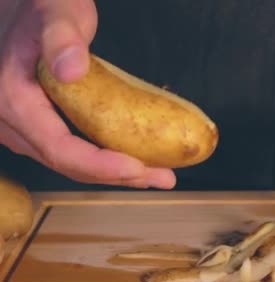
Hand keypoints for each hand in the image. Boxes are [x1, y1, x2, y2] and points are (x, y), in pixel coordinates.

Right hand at [0, 0, 175, 188]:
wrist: (21, 8)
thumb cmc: (39, 6)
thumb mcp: (54, 11)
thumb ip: (60, 36)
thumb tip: (71, 69)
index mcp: (11, 99)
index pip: (59, 147)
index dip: (100, 165)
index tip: (138, 168)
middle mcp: (10, 122)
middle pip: (69, 163)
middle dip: (119, 175)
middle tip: (164, 177)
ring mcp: (22, 127)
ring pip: (71, 162)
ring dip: (115, 171)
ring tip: (158, 173)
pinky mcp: (37, 126)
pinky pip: (71, 150)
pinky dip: (104, 158)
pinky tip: (135, 158)